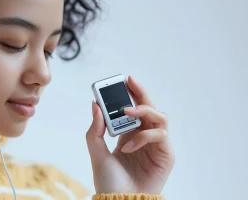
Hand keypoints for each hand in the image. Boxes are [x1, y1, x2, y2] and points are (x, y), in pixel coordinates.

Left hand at [86, 76, 174, 193]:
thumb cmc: (109, 180)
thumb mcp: (96, 151)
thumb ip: (95, 129)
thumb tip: (95, 105)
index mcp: (129, 134)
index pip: (133, 109)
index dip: (131, 94)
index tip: (123, 81)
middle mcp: (144, 136)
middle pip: (149, 108)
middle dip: (141, 93)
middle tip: (131, 82)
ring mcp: (156, 145)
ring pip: (160, 117)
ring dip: (144, 111)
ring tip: (127, 113)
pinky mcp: (166, 155)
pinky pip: (160, 135)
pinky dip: (144, 136)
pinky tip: (128, 146)